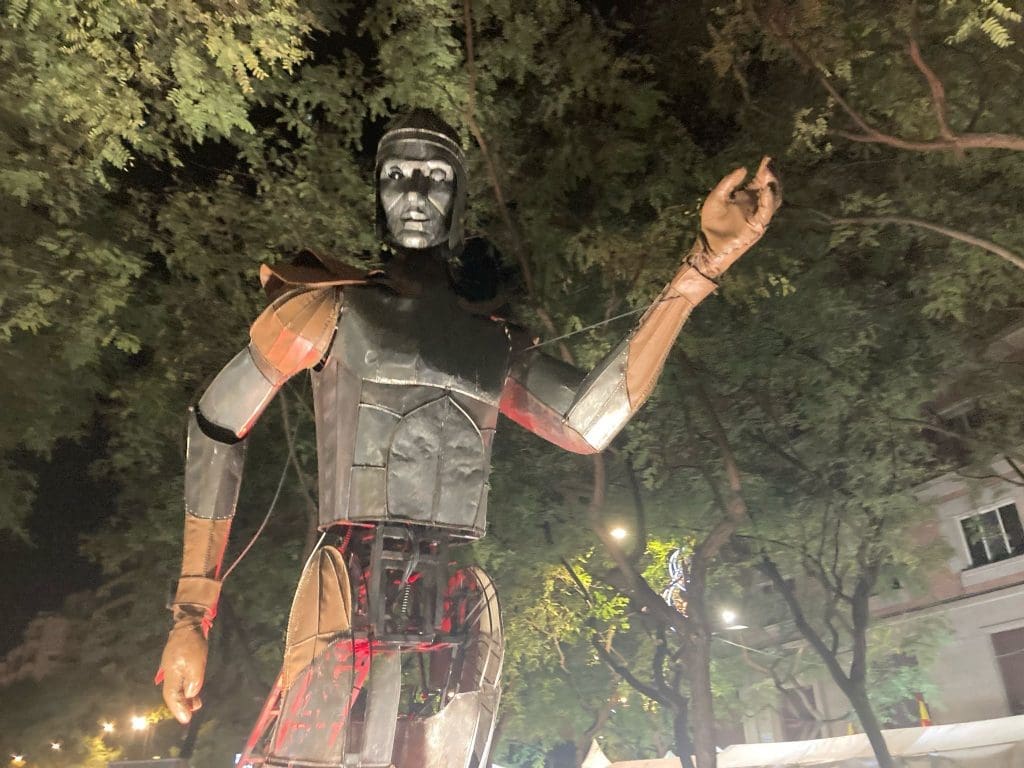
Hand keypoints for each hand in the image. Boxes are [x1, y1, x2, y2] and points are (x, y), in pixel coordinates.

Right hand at [157, 625, 207, 723]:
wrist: (189, 624)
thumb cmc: (193, 644)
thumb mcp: (197, 663)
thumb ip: (193, 681)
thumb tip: (190, 696)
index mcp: (171, 674)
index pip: (172, 697)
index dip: (178, 709)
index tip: (186, 720)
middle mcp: (168, 673)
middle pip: (172, 694)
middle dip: (181, 706)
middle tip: (191, 715)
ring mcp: (172, 668)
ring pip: (176, 688)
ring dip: (185, 698)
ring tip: (195, 706)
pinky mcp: (177, 663)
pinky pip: (180, 681)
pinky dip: (186, 688)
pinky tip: (193, 692)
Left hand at [695, 156, 780, 276]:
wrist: (708, 244)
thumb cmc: (711, 223)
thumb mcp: (716, 198)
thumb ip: (728, 183)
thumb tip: (744, 168)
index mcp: (747, 196)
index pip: (761, 180)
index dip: (766, 169)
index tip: (768, 157)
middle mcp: (756, 205)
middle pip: (772, 187)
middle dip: (773, 174)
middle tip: (771, 162)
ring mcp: (758, 216)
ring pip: (774, 198)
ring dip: (774, 185)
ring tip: (770, 172)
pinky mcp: (757, 226)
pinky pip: (766, 212)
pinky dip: (768, 200)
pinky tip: (767, 189)